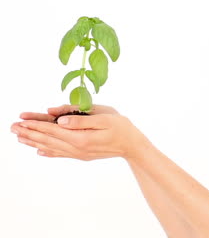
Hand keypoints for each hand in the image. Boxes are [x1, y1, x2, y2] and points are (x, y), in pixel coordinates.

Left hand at [11, 105, 152, 160]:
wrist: (133, 145)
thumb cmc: (121, 127)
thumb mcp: (104, 117)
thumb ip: (81, 119)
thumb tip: (59, 120)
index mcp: (81, 137)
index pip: (53, 129)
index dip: (35, 124)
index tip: (20, 120)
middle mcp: (77, 148)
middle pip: (48, 139)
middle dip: (30, 133)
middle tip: (12, 128)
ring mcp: (80, 153)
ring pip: (52, 147)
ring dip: (35, 142)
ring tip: (20, 138)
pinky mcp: (83, 154)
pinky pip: (62, 154)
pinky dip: (48, 152)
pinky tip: (40, 151)